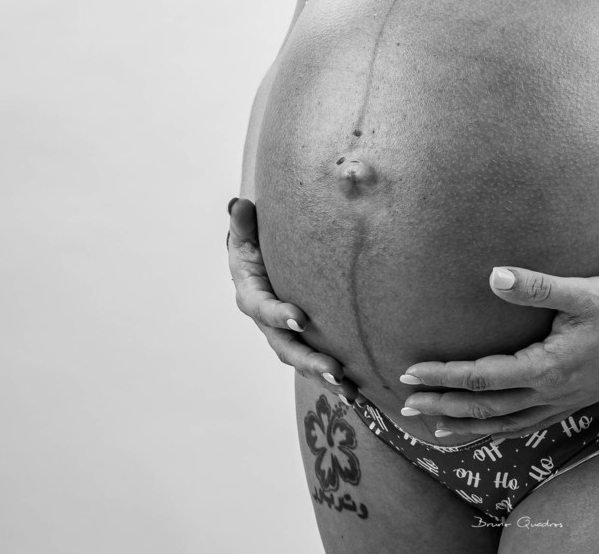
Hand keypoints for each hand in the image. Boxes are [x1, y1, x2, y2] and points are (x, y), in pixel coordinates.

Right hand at [226, 197, 358, 402]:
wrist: (259, 263)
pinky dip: (335, 379)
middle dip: (309, 361)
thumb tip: (239, 205)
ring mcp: (285, 335)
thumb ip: (243, 224)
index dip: (278, 315)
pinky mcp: (304, 341)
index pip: (262, 308)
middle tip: (335, 371)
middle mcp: (267, 323)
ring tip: (351, 392)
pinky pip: (317, 362)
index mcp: (250, 296)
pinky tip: (359, 393)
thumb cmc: (254, 246)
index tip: (300, 318)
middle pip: (286, 346)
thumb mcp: (245, 234)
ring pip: (302, 362)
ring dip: (325, 377)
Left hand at [398, 267, 598, 439]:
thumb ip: (536, 286)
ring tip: (435, 426)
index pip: (482, 377)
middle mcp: (551, 392)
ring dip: (467, 424)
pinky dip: (498, 429)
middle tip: (406, 404)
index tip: (411, 371)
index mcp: (547, 367)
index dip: (444, 375)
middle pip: (485, 408)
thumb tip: (494, 275)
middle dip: (444, 405)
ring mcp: (562, 401)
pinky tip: (487, 428)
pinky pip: (526, 424)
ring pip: (504, 423)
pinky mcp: (571, 401)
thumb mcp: (583, 291)